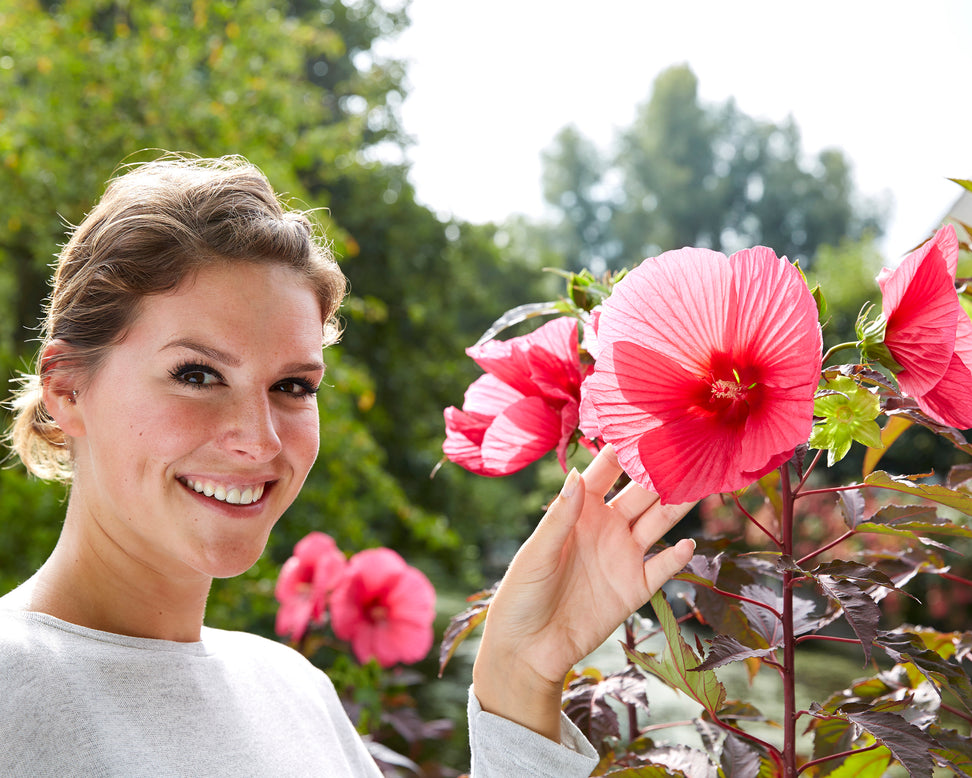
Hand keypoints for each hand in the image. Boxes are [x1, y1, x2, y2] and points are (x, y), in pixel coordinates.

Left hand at [472, 445, 695, 740]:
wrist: (528, 648)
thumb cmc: (521, 594)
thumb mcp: (536, 553)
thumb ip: (560, 517)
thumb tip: (577, 475)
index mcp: (579, 511)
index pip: (605, 471)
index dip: (624, 448)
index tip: (646, 423)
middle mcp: (606, 527)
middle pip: (641, 492)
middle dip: (663, 470)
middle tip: (689, 446)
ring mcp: (623, 556)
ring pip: (659, 523)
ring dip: (678, 505)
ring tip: (702, 484)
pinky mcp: (634, 588)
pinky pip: (662, 568)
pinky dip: (677, 557)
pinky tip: (687, 544)